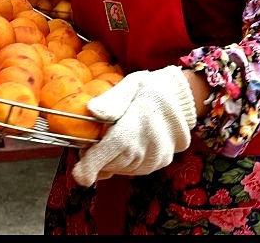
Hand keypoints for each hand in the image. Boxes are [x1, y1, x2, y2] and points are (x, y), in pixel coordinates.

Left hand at [71, 65, 196, 186]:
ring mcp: (157, 157)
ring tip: (114, 137)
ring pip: (120, 169)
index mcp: (140, 121)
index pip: (115, 147)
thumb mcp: (131, 84)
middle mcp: (150, 144)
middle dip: (96, 157)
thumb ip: (111, 100)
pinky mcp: (159, 164)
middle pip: (112, 163)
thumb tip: (91, 110)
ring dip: (110, 159)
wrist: (180, 99)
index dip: (95, 164)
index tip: (79, 175)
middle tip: (93, 139)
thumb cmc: (150, 89)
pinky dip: (122, 161)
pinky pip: (132, 170)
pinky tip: (126, 145)